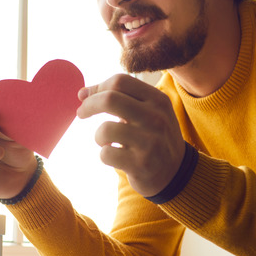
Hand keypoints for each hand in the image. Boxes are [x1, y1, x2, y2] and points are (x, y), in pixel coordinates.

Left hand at [76, 74, 185, 196]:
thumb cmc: (152, 137)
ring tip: (107, 142)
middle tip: (81, 113)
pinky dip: (105, 155)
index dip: (98, 88)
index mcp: (158, 100)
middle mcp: (156, 118)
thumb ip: (119, 99)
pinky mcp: (141, 164)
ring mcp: (150, 142)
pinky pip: (106, 154)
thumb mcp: (147, 112)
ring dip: (99, 136)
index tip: (86, 97)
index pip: (120, 82)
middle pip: (110, 99)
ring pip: (105, 129)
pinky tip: (116, 156)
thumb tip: (82, 93)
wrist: (175, 173)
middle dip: (89, 105)